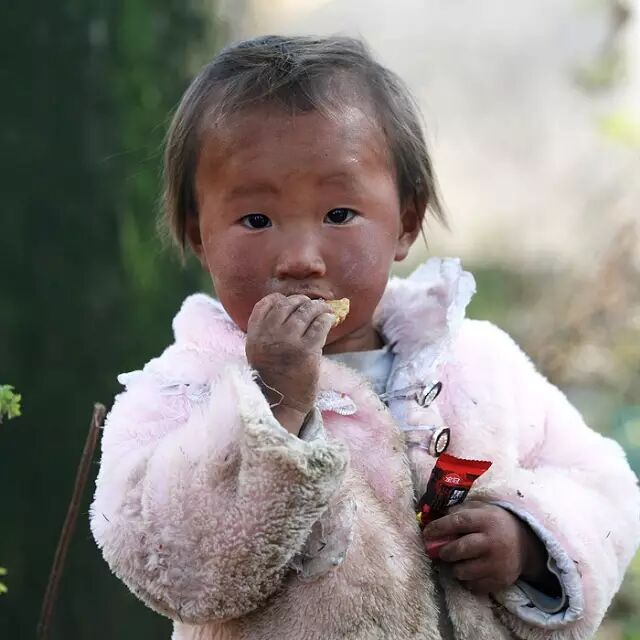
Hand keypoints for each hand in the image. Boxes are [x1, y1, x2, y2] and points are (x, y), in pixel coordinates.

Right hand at [246, 293, 333, 434]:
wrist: (281, 405)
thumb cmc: (274, 380)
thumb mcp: (260, 353)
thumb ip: (267, 333)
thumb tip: (289, 311)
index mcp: (255, 335)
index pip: (265, 304)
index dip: (279, 299)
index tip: (289, 302)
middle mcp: (269, 335)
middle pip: (287, 304)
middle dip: (301, 302)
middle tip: (311, 305)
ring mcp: (288, 341)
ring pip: (305, 311)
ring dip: (317, 307)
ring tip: (324, 310)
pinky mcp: (307, 350)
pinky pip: (320, 324)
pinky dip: (326, 318)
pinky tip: (330, 319)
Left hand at [423, 501, 548, 594]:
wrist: (525, 544)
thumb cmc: (495, 523)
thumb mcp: (481, 509)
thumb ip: (459, 510)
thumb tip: (434, 516)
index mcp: (487, 520)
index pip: (458, 522)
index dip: (439, 527)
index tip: (426, 533)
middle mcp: (492, 542)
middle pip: (459, 550)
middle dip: (444, 551)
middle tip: (441, 551)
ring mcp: (497, 564)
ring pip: (463, 571)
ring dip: (454, 567)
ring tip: (457, 561)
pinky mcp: (500, 581)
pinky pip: (473, 586)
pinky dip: (466, 580)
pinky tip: (469, 571)